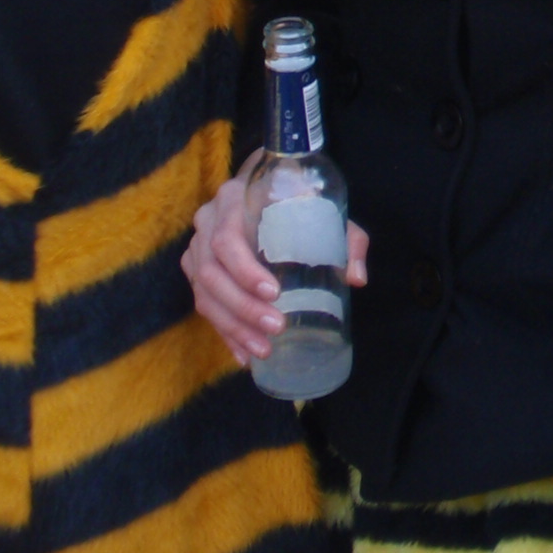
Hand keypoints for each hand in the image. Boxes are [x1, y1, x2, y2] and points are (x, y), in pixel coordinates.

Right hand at [181, 150, 369, 365]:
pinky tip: (245, 355)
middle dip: (242, 306)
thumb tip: (356, 278)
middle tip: (276, 327)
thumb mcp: (328, 214)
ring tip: (263, 349)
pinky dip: (225, 333)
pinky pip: (204, 306)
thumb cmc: (303, 204)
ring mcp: (197, 247)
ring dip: (233, 327)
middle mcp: (208, 221)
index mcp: (234, 198)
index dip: (245, 270)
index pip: (227, 238)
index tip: (274, 293)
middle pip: (211, 272)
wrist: (271, 196)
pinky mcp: (196, 271)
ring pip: (204, 294)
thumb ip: (348, 240)